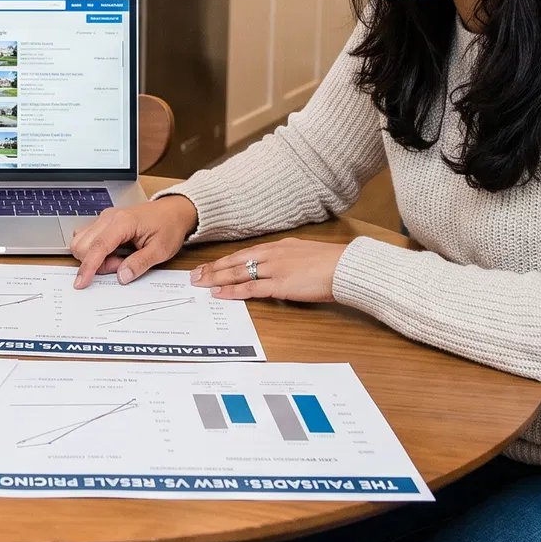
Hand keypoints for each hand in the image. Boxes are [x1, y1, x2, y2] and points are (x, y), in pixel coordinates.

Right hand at [70, 194, 199, 286]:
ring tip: (118, 259)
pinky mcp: (103, 222)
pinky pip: (87, 238)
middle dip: (97, 263)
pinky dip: (94, 251)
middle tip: (121, 266)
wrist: (173, 211)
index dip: (88, 267)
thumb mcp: (161, 250)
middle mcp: (109, 217)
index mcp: (123, 222)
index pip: (98, 246)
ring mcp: (104, 218)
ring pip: (81, 242)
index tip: (81, 283)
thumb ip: (140, 264)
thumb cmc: (168, 226)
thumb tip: (122, 277)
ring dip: (94, 257)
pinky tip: (112, 253)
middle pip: (83, 245)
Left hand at [190, 239, 347, 302]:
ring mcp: (274, 269)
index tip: (209, 265)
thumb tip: (279, 265)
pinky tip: (219, 294)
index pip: (243, 254)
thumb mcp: (305, 253)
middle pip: (235, 262)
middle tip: (194, 275)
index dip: (224, 261)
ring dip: (216, 279)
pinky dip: (233, 291)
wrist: (345, 266)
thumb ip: (289, 258)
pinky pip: (251, 288)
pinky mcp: (280, 284)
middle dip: (213, 268)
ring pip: (237, 273)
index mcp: (278, 247)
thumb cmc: (331, 262)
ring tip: (200, 284)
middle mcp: (272, 255)